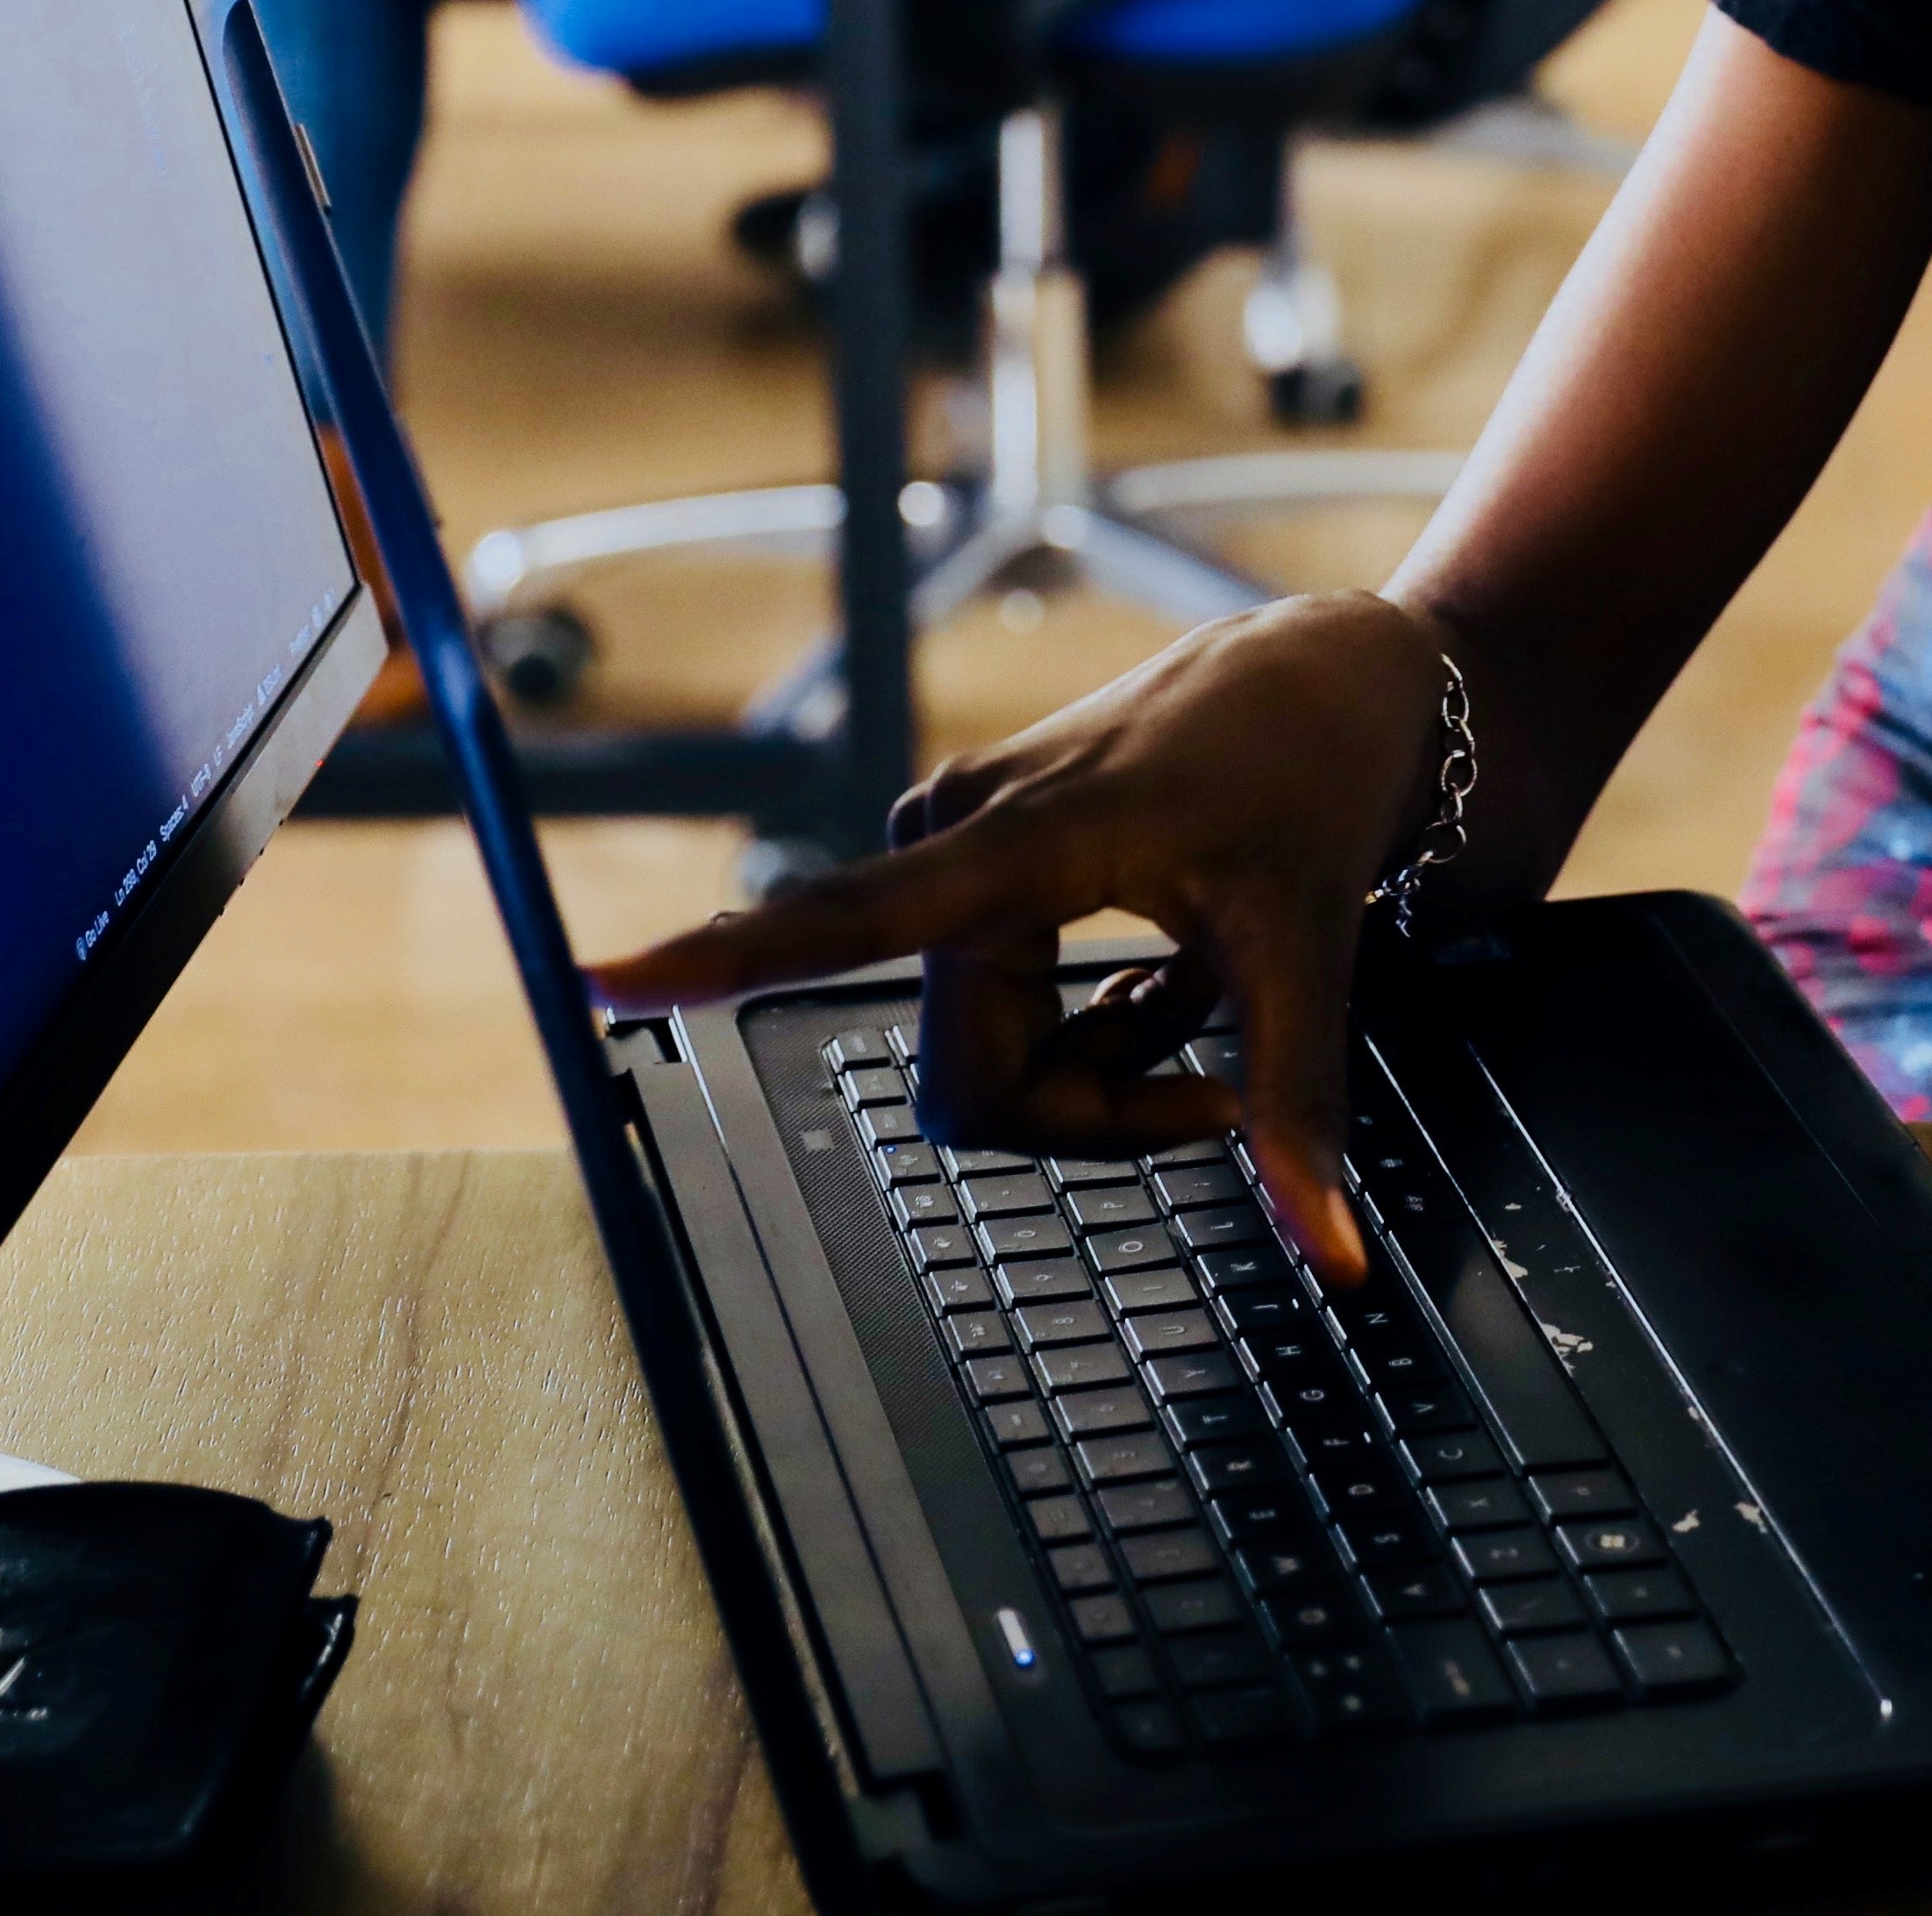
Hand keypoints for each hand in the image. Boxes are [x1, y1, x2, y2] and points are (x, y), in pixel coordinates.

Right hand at [587, 593, 1457, 1281]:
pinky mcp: (979, 867)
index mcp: (1016, 840)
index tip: (601, 980)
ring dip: (1103, 1072)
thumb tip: (1331, 1254)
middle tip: (1218, 1087)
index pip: (843, 920)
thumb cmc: (1307, 774)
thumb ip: (1295, 1102)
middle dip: (1096, 1114)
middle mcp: (955, 841)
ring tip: (1196, 998)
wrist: (1325, 676)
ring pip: (990, 1060)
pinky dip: (1095, 1032)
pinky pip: (1003, 1018)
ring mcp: (961, 855)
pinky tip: (1164, 974)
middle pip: (970, 1075)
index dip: (717, 961)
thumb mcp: (1313, 941)